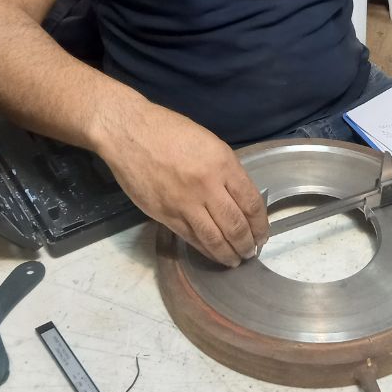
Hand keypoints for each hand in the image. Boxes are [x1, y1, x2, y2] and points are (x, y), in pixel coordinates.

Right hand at [103, 101, 268, 266]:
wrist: (129, 133)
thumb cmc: (170, 131)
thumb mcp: (210, 144)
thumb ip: (226, 172)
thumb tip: (239, 199)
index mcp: (223, 165)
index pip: (251, 203)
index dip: (261, 224)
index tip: (262, 234)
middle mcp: (208, 187)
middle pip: (236, 226)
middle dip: (248, 244)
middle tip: (251, 252)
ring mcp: (185, 203)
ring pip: (215, 239)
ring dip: (229, 254)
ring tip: (236, 260)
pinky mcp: (165, 215)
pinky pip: (191, 238)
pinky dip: (206, 250)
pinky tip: (214, 254)